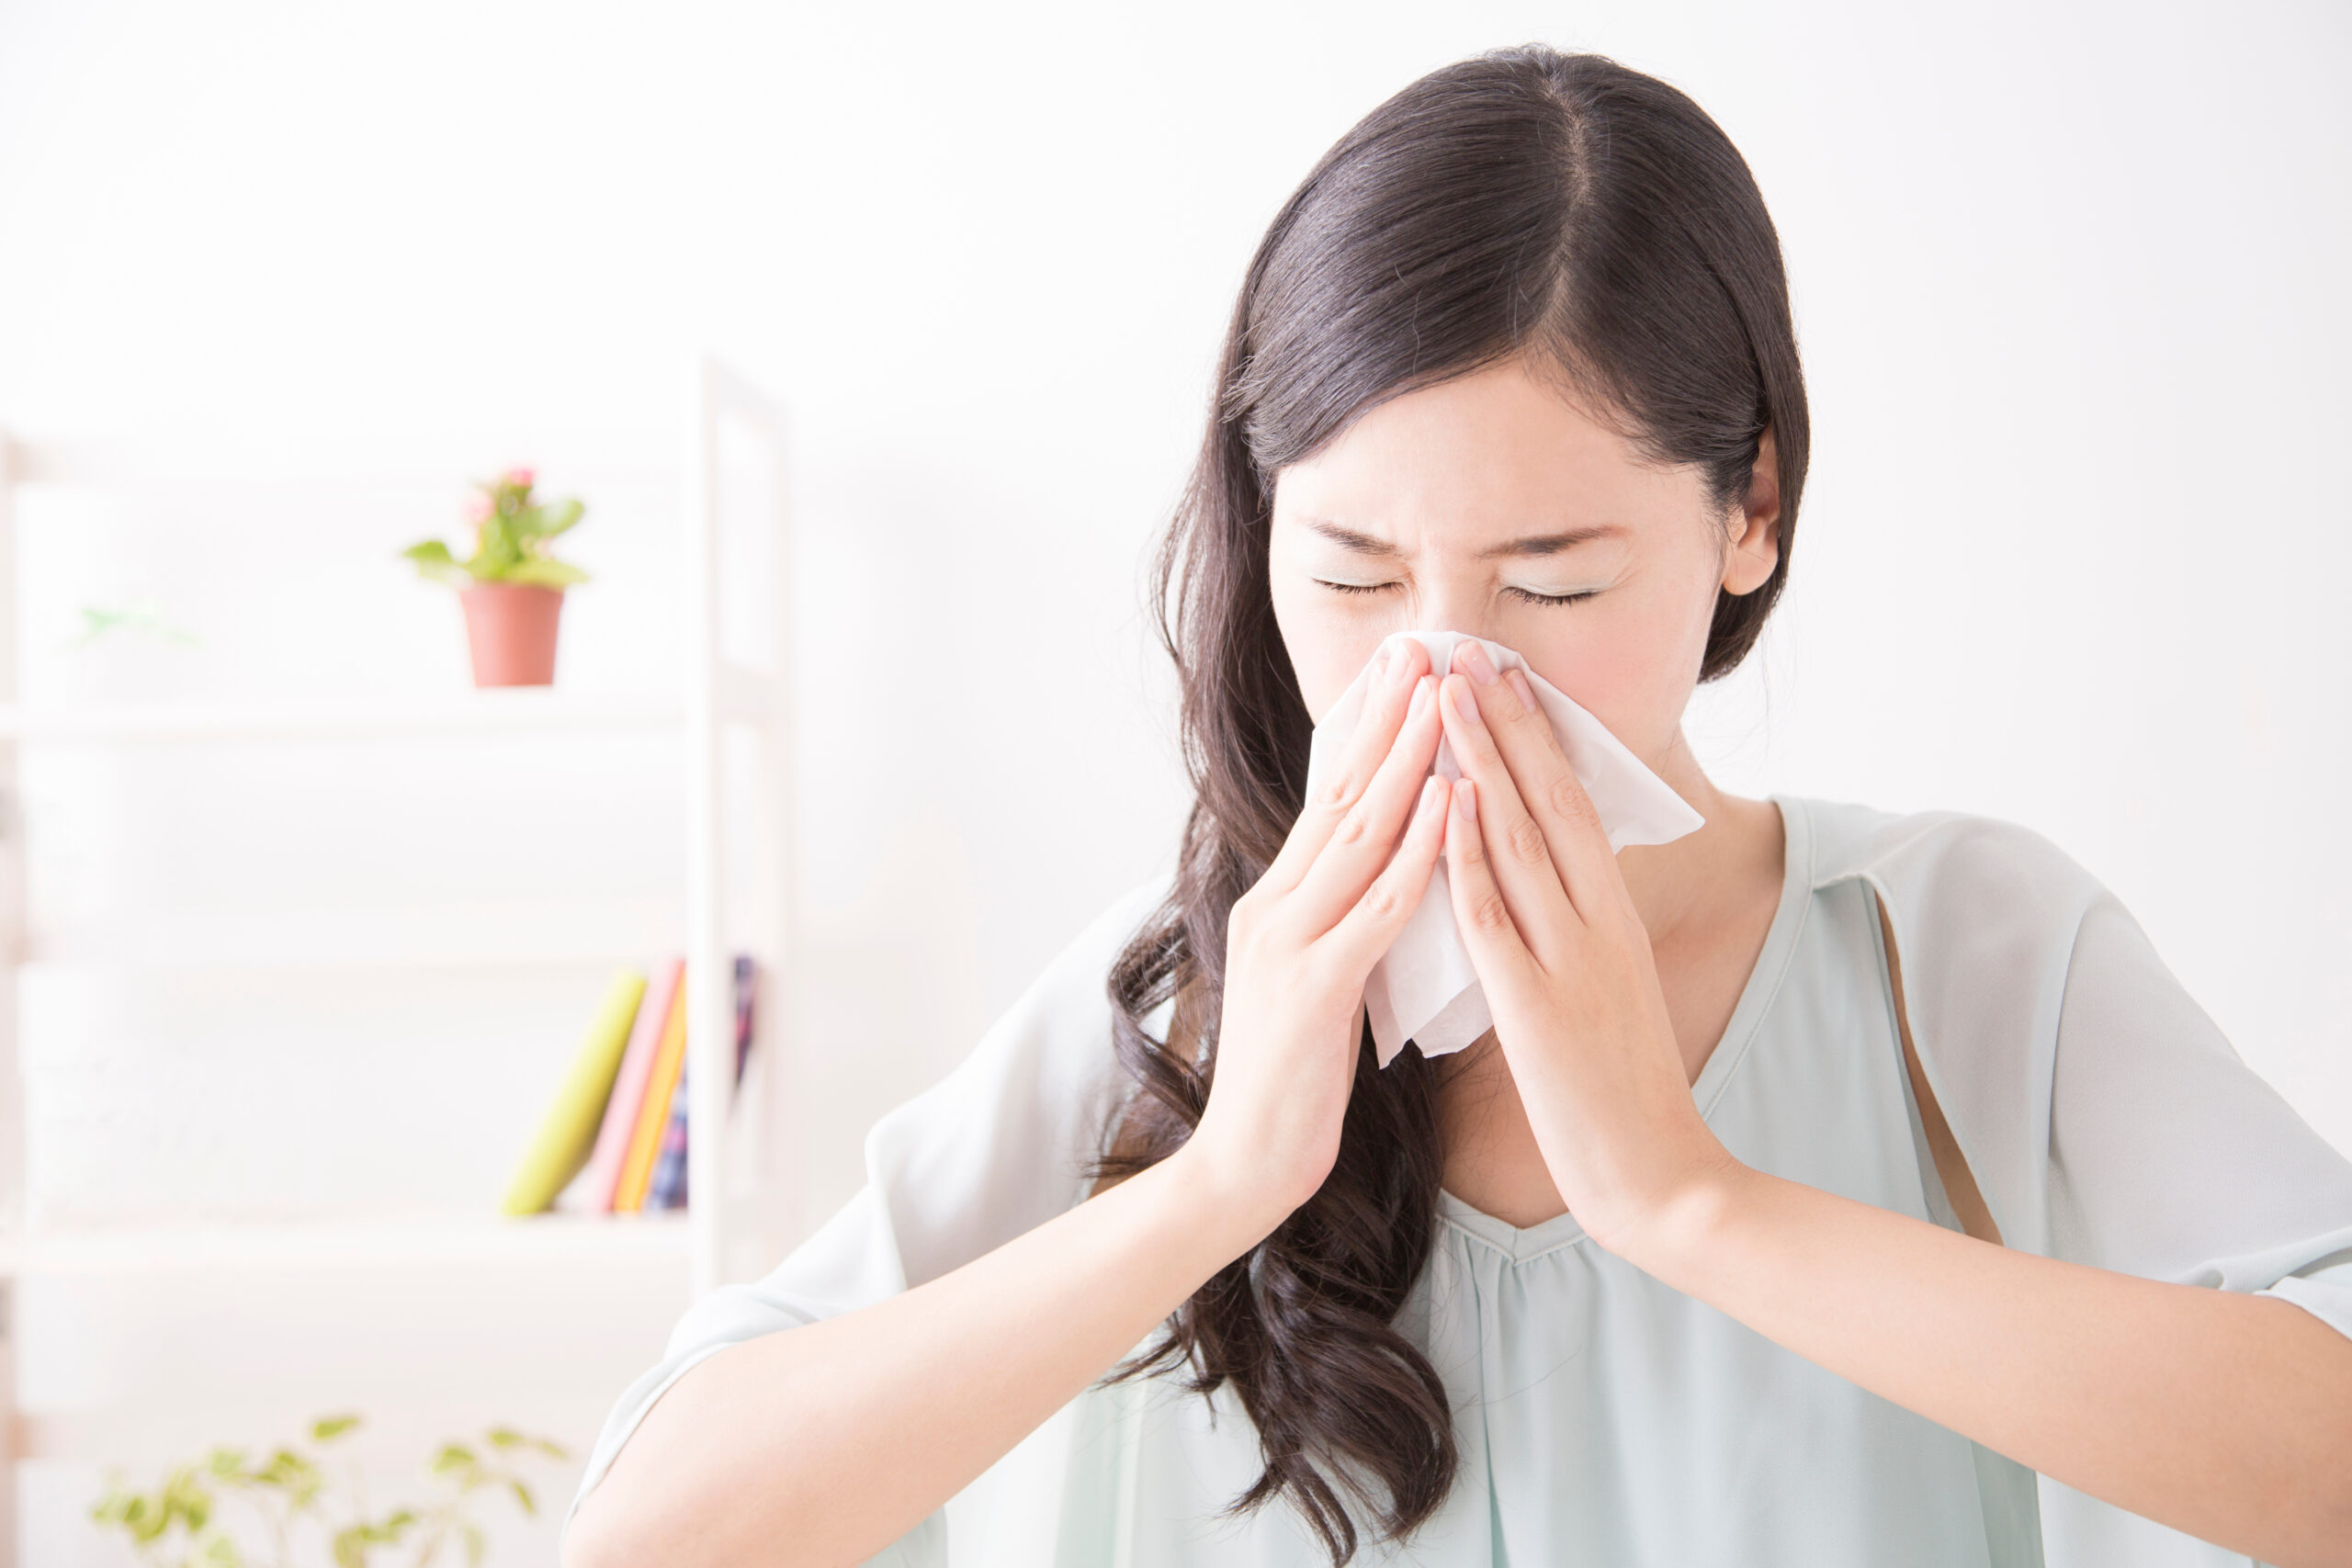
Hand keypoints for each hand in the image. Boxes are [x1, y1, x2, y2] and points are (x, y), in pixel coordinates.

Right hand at [1183, 639, 1451, 1227]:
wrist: (1243, 1168)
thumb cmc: (1292, 1082)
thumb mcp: (1315, 981)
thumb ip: (1340, 922)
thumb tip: (1383, 875)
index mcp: (1280, 904)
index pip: (1329, 799)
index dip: (1368, 731)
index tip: (1405, 670)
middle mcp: (1275, 906)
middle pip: (1340, 794)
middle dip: (1386, 717)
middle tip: (1426, 647)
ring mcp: (1289, 943)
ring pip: (1357, 833)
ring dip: (1404, 759)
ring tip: (1443, 696)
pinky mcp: (1313, 988)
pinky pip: (1375, 907)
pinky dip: (1416, 850)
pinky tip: (1448, 803)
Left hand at [1432, 642, 1742, 1254]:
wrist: (1663, 1179)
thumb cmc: (1622, 1092)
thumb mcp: (1606, 988)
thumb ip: (1575, 932)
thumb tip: (1538, 882)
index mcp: (1613, 917)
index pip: (1572, 806)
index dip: (1534, 738)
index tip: (1500, 677)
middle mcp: (1599, 921)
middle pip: (1551, 800)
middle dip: (1508, 722)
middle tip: (1468, 652)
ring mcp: (1572, 960)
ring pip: (1523, 840)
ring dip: (1484, 762)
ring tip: (1450, 697)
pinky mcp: (1540, 1007)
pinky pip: (1497, 918)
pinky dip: (1470, 856)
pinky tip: (1447, 807)